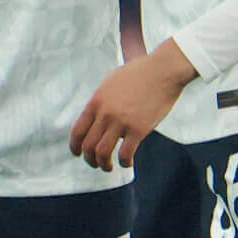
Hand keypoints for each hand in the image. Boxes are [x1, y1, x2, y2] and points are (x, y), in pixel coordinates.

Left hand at [69, 39, 196, 171]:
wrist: (163, 71)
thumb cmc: (139, 73)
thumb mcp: (111, 81)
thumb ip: (101, 100)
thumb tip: (96, 115)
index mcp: (96, 100)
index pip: (78, 130)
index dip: (75, 146)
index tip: (78, 153)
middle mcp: (105, 112)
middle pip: (88, 145)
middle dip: (89, 159)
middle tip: (95, 163)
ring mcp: (121, 121)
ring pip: (102, 152)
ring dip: (103, 164)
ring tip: (109, 167)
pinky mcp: (138, 129)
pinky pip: (125, 154)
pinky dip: (124, 162)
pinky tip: (128, 162)